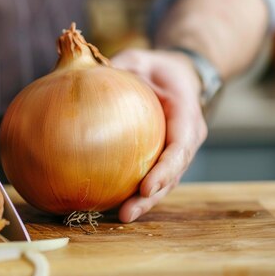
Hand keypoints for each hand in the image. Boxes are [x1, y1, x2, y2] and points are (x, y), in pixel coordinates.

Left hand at [111, 49, 207, 222]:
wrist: (177, 75)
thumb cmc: (156, 67)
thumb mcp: (141, 58)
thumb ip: (121, 64)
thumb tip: (88, 69)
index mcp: (186, 117)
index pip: (179, 149)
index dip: (165, 171)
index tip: (146, 188)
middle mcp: (186, 140)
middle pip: (172, 175)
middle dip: (151, 198)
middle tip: (126, 214)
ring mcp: (175, 152)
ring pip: (163, 183)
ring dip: (143, 202)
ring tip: (120, 216)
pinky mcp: (161, 158)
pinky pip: (150, 176)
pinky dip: (135, 191)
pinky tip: (109, 202)